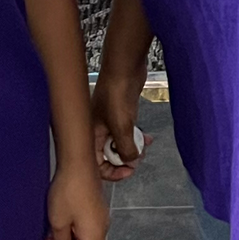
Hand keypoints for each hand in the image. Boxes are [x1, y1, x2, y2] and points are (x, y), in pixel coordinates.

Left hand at [48, 156, 109, 239]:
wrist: (78, 162)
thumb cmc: (68, 193)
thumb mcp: (58, 220)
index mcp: (95, 236)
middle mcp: (101, 228)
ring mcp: (99, 215)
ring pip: (87, 238)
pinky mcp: (95, 204)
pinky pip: (86, 225)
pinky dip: (73, 231)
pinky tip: (57, 228)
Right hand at [92, 46, 150, 183]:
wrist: (124, 68)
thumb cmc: (117, 96)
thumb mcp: (121, 127)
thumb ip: (126, 149)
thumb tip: (131, 162)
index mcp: (90, 136)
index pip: (96, 164)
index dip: (112, 172)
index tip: (129, 171)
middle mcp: (97, 132)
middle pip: (108, 156)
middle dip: (124, 160)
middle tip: (138, 158)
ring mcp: (109, 124)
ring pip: (119, 145)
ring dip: (133, 149)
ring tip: (145, 146)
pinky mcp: (120, 116)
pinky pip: (127, 134)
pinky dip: (136, 138)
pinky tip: (148, 138)